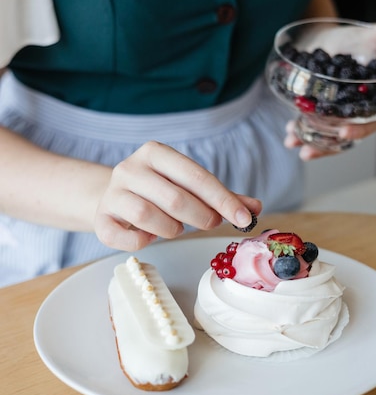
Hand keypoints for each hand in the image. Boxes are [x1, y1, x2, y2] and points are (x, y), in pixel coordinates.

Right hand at [95, 141, 261, 250]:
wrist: (111, 198)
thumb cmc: (157, 191)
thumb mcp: (188, 186)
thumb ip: (220, 196)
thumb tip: (255, 207)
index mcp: (155, 153)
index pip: (196, 176)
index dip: (223, 200)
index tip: (244, 218)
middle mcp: (130, 168)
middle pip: (175, 198)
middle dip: (201, 216)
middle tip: (210, 223)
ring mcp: (112, 193)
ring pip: (150, 217)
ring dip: (171, 229)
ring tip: (174, 227)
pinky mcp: (101, 219)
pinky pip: (128, 238)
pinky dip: (144, 241)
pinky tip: (148, 235)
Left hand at [284, 18, 375, 159]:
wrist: (326, 38)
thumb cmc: (353, 37)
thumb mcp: (373, 32)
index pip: (373, 121)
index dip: (360, 128)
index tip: (343, 131)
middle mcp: (358, 112)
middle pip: (346, 135)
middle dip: (328, 146)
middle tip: (309, 150)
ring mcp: (338, 115)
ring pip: (327, 136)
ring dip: (309, 142)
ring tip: (291, 142)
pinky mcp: (321, 115)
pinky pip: (313, 129)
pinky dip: (300, 133)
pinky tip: (288, 134)